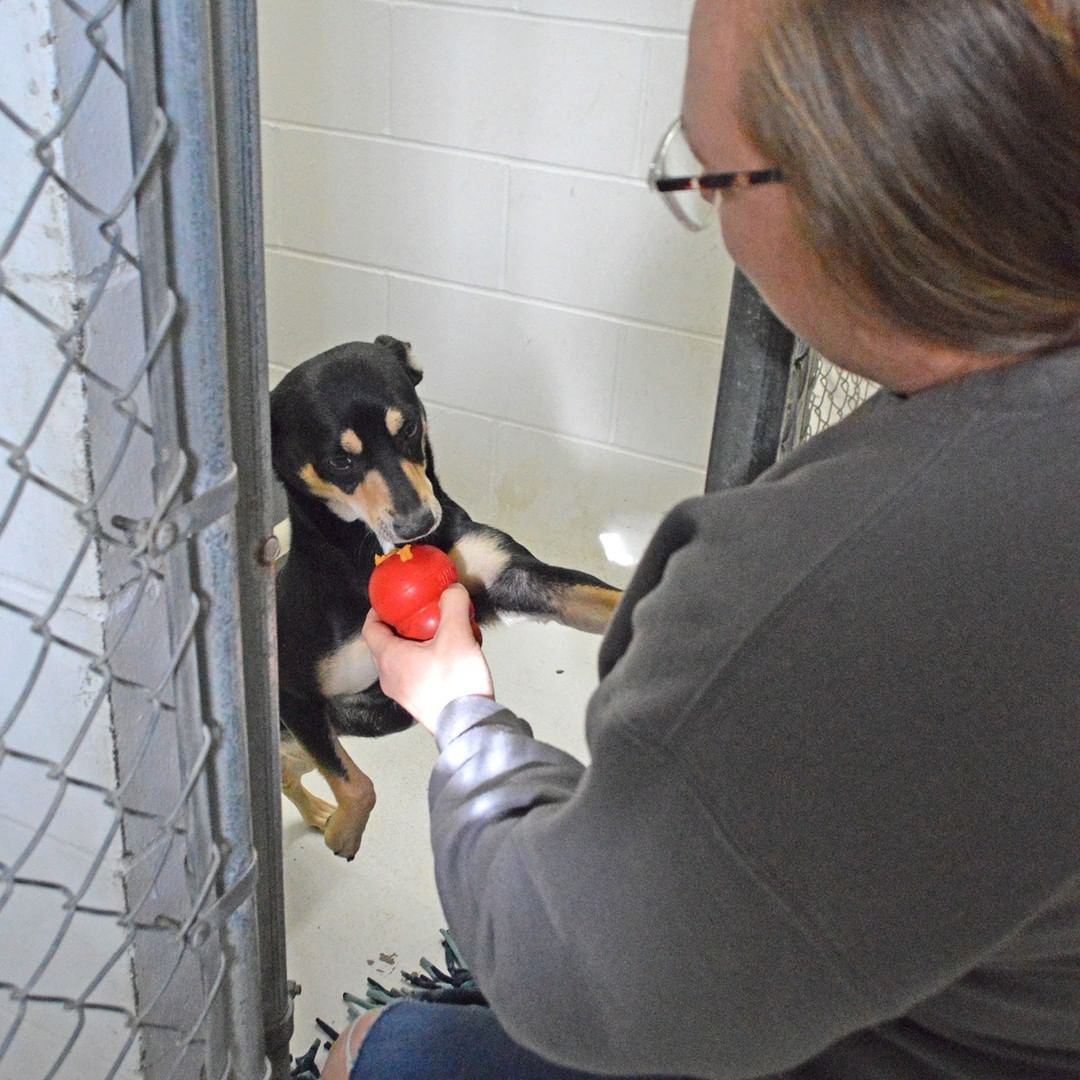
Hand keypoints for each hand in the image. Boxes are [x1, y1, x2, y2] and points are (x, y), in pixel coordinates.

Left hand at [362, 583, 493, 733]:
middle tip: (418, 612)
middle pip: (384, 644)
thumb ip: (453, 606)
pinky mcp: (416, 703)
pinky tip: (446, 656)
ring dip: (412, 643)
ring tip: (436, 632)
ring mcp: (401, 693)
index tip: (391, 600)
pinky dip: (421, 660)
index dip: (377, 611)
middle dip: (398, 625)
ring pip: (399, 660)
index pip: (370, 628)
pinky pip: (411, 674)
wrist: (468, 726)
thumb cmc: (455, 680)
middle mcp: (388, 677)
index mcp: (389, 658)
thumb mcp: (457, 635)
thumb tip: (451, 589)